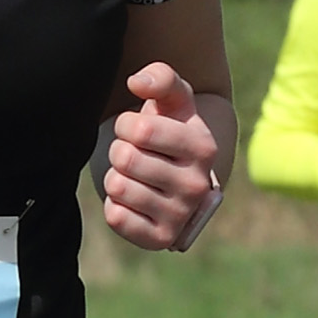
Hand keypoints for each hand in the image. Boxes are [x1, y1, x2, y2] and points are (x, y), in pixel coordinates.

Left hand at [103, 63, 221, 251]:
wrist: (173, 177)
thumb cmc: (168, 131)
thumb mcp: (171, 100)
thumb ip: (160, 77)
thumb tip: (136, 82)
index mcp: (203, 148)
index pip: (141, 130)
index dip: (126, 124)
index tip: (136, 129)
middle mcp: (197, 186)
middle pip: (126, 159)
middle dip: (119, 150)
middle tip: (132, 154)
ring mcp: (179, 216)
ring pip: (118, 187)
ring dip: (115, 177)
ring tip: (133, 175)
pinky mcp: (159, 239)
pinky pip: (116, 217)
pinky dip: (115, 205)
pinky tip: (131, 199)